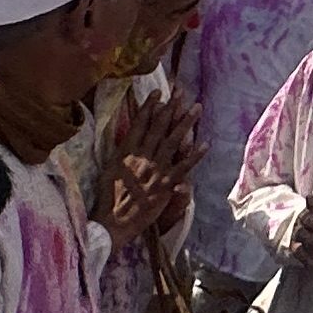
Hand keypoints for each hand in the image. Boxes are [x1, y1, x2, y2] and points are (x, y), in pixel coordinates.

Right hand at [94, 84, 196, 246]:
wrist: (113, 222)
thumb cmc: (107, 197)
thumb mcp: (108, 169)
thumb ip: (121, 152)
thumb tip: (128, 137)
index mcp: (125, 152)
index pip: (139, 124)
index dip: (149, 106)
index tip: (158, 92)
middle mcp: (141, 157)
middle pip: (158, 127)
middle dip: (171, 107)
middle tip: (180, 91)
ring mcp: (155, 170)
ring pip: (173, 141)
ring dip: (186, 123)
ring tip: (196, 107)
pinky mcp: (165, 184)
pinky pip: (183, 167)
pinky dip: (195, 155)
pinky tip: (205, 144)